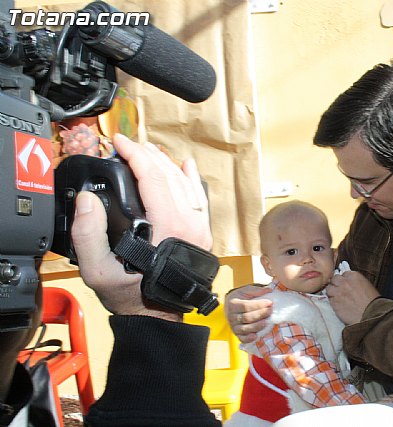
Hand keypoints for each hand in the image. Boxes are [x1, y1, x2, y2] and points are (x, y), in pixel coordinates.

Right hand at [71, 134, 211, 320]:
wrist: (159, 317)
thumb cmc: (132, 296)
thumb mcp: (98, 270)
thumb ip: (88, 234)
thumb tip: (87, 200)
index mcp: (168, 226)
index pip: (152, 177)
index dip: (134, 155)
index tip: (118, 143)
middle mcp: (190, 223)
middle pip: (170, 176)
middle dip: (148, 155)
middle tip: (130, 146)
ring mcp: (200, 228)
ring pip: (187, 184)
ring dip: (167, 164)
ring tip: (150, 151)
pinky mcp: (203, 234)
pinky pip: (200, 199)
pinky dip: (192, 179)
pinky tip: (186, 166)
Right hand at [225, 285, 272, 342]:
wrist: (230, 306)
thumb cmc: (240, 298)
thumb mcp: (246, 291)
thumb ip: (257, 290)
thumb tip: (270, 289)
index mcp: (233, 304)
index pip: (246, 306)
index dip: (258, 305)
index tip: (269, 302)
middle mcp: (231, 316)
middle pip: (247, 318)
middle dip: (260, 315)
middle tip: (270, 311)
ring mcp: (233, 326)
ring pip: (245, 329)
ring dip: (257, 326)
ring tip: (266, 322)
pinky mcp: (236, 334)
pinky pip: (242, 338)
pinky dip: (248, 339)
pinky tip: (256, 336)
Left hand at [326, 271, 379, 324]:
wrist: (371, 315)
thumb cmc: (373, 302)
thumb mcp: (367, 286)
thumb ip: (355, 282)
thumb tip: (350, 283)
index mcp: (354, 276)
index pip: (343, 274)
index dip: (344, 280)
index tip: (345, 285)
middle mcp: (344, 282)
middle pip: (334, 279)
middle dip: (336, 284)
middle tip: (340, 291)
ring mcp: (337, 292)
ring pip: (329, 289)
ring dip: (332, 293)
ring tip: (338, 298)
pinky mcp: (334, 303)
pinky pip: (329, 300)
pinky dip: (333, 302)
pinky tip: (339, 305)